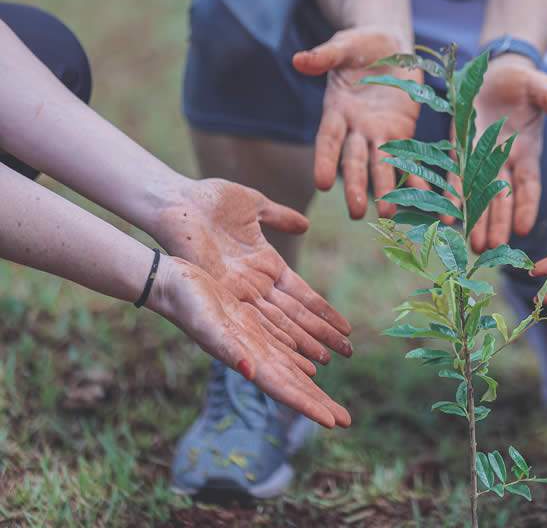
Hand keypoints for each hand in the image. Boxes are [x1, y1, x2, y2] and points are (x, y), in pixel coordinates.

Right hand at [149, 256, 350, 427]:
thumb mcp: (207, 324)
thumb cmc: (186, 304)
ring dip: (313, 387)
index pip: (285, 388)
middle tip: (347, 421)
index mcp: (247, 359)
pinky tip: (313, 366)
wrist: (172, 284)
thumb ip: (228, 349)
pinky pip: (285, 346)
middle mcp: (254, 356)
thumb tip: (250, 372)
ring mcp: (254, 342)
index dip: (308, 405)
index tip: (333, 422)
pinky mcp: (253, 326)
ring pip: (292, 368)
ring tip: (333, 403)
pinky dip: (301, 360)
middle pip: (293, 385)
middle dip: (318, 403)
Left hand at [155, 179, 351, 364]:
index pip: (303, 297)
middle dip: (321, 338)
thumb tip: (305, 225)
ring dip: (299, 349)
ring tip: (322, 369)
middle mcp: (255, 286)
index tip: (347, 329)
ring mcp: (238, 294)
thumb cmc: (209, 200)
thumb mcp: (253, 206)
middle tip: (347, 354)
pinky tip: (281, 362)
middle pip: (295, 319)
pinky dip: (264, 346)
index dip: (325, 313)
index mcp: (266, 266)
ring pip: (276, 328)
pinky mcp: (219, 296)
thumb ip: (279, 217)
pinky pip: (247, 327)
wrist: (175, 200)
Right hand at [292, 28, 427, 218]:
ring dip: (385, 190)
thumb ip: (324, 56)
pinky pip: (409, 158)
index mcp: (337, 111)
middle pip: (354, 161)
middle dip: (355, 185)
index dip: (324, 160)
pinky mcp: (401, 133)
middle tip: (356, 212)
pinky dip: (417, 178)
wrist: (388, 45)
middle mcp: (356, 129)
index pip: (327, 140)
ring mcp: (379, 134)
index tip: (321, 183)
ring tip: (389, 215)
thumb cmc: (360, 45)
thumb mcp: (343, 45)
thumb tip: (299, 60)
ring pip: (381, 166)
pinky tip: (427, 198)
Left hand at [457, 55, 546, 252]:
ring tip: (474, 246)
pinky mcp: (460, 150)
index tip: (522, 229)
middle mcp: (504, 162)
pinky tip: (447, 219)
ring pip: (479, 195)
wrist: (497, 72)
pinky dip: (452, 198)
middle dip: (497, 223)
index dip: (526, 206)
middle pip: (501, 198)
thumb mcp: (541, 88)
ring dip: (476, 220)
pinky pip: (455, 178)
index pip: (528, 184)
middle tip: (492, 249)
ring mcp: (481, 159)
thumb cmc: (525, 83)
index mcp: (527, 152)